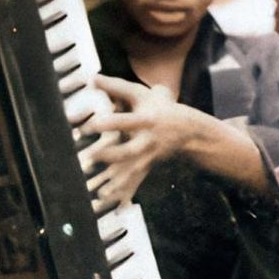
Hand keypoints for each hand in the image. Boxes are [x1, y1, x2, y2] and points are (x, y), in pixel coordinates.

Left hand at [80, 75, 192, 207]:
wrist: (188, 132)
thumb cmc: (159, 107)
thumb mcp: (142, 94)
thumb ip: (116, 86)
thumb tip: (91, 78)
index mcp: (146, 120)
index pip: (127, 120)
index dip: (111, 121)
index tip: (93, 122)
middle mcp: (147, 140)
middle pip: (128, 149)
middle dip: (109, 154)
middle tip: (90, 155)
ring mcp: (147, 156)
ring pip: (130, 171)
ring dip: (112, 179)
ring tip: (93, 182)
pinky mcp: (146, 166)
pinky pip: (132, 181)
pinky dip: (120, 191)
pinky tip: (104, 199)